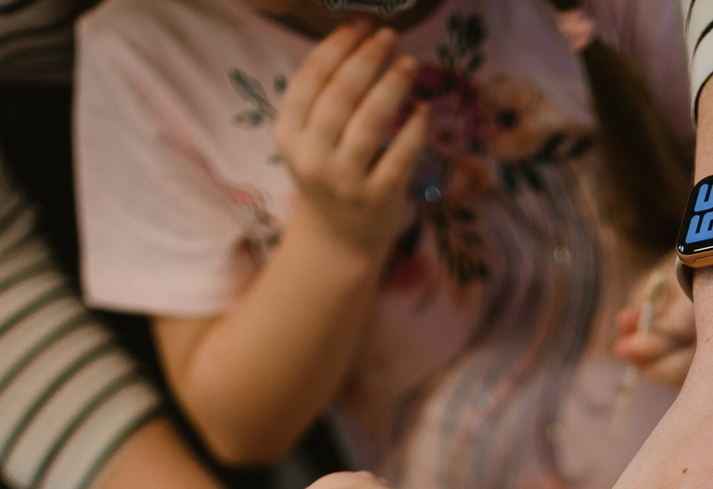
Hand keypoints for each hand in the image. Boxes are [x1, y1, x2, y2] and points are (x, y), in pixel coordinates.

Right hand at [275, 23, 426, 259]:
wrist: (337, 240)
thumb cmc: (328, 175)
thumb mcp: (310, 139)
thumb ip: (325, 98)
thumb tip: (359, 39)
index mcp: (289, 135)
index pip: (310, 80)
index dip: (337, 46)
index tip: (360, 23)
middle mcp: (311, 157)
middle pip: (341, 95)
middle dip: (367, 58)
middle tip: (390, 36)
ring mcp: (344, 181)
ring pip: (370, 122)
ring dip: (394, 86)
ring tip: (411, 63)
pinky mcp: (376, 198)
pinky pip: (399, 156)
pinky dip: (414, 130)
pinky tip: (424, 110)